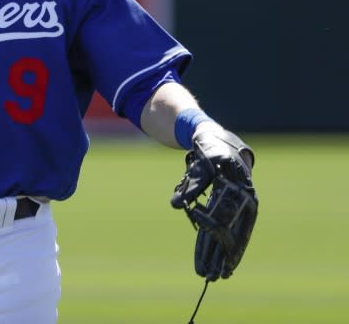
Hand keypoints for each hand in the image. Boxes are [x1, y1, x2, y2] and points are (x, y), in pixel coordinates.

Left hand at [171, 130, 257, 280]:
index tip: (208, 258)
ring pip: (228, 236)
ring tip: (211, 275)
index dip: (216, 241)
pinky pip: (224, 230)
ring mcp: (238, 208)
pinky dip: (216, 244)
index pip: (227, 222)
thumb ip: (190, 186)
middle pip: (231, 235)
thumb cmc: (210, 153)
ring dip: (218, 256)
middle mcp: (244, 203)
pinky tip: (214, 260)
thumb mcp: (201, 167)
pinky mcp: (230, 211)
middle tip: (209, 277)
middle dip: (219, 257)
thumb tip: (175, 205)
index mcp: (240, 192)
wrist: (218, 142)